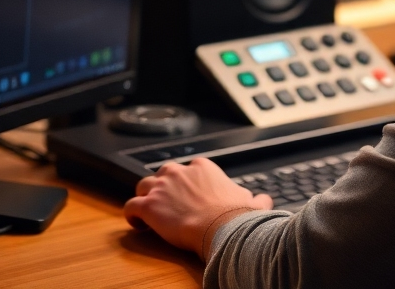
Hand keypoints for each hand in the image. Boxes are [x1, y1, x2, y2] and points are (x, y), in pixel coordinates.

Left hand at [124, 156, 273, 258]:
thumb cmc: (235, 215)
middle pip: (163, 173)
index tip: (187, 195)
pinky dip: (132, 215)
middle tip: (167, 202)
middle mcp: (179, 172)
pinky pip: (131, 206)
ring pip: (143, 186)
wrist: (220, 227)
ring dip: (145, 197)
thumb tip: (264, 201)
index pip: (188, 169)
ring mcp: (162, 187)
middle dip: (164, 185)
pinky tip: (137, 224)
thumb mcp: (251, 201)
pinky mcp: (149, 205)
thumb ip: (255, 198)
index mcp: (203, 167)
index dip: (185, 183)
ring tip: (149, 212)